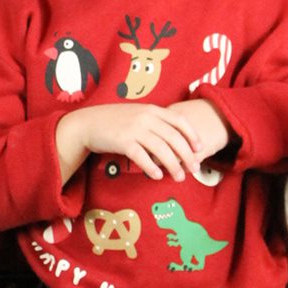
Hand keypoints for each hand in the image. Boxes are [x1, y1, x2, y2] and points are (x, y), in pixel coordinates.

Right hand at [57, 98, 228, 184]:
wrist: (87, 123)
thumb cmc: (113, 122)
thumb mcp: (137, 115)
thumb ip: (154, 122)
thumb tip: (174, 138)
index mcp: (151, 109)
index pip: (179, 120)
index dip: (192, 134)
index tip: (200, 148)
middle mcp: (145, 117)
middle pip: (174, 138)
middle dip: (187, 155)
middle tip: (194, 169)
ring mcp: (134, 129)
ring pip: (161, 149)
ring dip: (173, 165)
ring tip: (179, 177)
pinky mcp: (122, 141)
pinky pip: (142, 156)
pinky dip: (152, 167)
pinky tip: (158, 176)